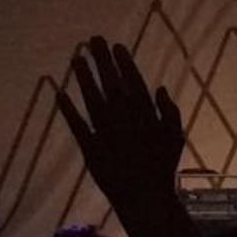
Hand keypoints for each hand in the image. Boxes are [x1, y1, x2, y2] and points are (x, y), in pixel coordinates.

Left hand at [57, 36, 184, 207]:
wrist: (145, 197)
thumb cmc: (163, 167)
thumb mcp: (176, 137)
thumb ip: (169, 112)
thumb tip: (160, 88)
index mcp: (145, 115)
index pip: (133, 82)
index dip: (124, 63)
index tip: (117, 46)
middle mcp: (124, 119)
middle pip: (111, 84)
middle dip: (102, 61)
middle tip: (93, 40)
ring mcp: (105, 133)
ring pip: (92, 100)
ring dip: (83, 78)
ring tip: (76, 58)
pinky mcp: (90, 147)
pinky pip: (77, 125)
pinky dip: (68, 110)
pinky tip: (59, 93)